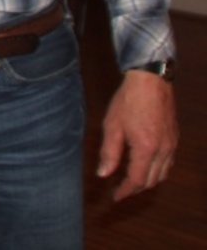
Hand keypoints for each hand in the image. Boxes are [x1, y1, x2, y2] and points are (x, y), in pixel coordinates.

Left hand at [98, 70, 177, 200]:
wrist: (150, 81)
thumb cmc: (128, 101)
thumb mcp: (112, 126)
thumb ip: (109, 152)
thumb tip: (104, 174)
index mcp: (146, 148)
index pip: (137, 180)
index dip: (125, 191)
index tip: (115, 197)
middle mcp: (163, 150)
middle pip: (152, 180)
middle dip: (136, 189)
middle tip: (121, 190)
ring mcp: (172, 145)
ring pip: (163, 174)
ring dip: (148, 181)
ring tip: (132, 181)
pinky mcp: (174, 138)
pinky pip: (169, 163)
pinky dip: (157, 170)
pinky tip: (146, 165)